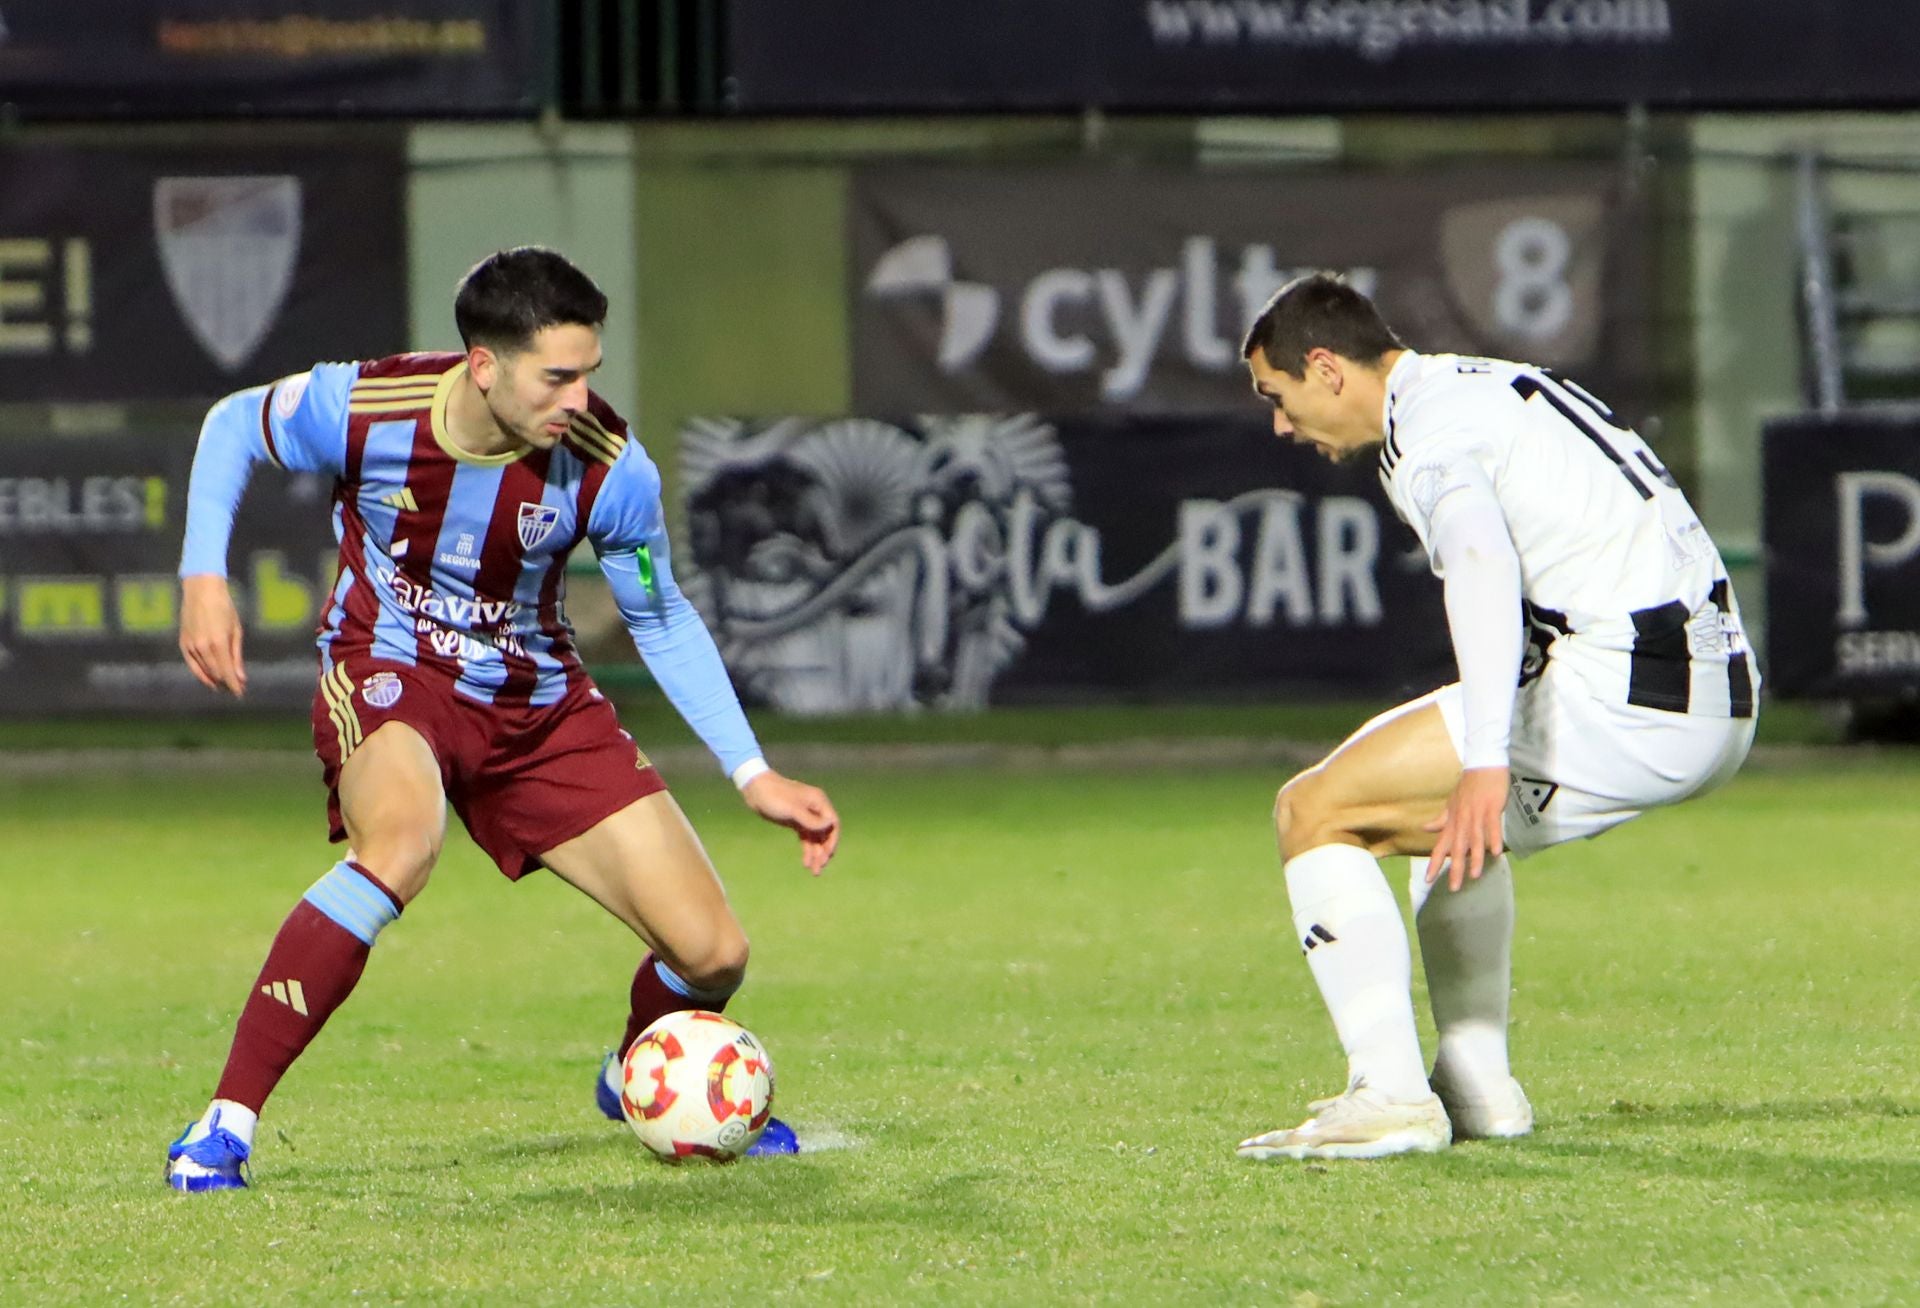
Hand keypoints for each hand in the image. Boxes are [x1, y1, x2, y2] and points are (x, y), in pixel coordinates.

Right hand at [179, 573, 247, 696]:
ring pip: (204, 671)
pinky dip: (201, 674)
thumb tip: (241, 677)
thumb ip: (237, 655)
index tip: (241, 694)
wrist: (201, 591)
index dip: (234, 686)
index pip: (227, 673)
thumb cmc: (224, 608)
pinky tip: (210, 680)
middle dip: (228, 683)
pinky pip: (192, 665)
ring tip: (226, 686)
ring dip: (215, 680)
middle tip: (237, 689)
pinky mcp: (183, 643)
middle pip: (216, 674)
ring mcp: (191, 646)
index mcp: (218, 643)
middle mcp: (203, 647)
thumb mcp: (236, 630)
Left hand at [741, 771, 840, 874]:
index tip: (827, 855)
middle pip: (825, 833)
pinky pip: (806, 838)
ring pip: (815, 838)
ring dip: (816, 854)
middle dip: (824, 851)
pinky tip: (806, 863)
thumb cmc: (774, 796)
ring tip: (814, 871)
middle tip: (820, 867)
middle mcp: (815, 809)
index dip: (832, 840)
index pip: (832, 823)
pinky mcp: (796, 821)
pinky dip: (807, 850)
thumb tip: (830, 826)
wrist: (755, 789)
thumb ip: (811, 819)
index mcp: (818, 802)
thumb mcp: (793, 810)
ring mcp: (805, 816)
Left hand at [1422, 766, 1508, 891]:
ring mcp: (1476, 814)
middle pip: (1457, 848)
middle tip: (1453, 888)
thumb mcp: (1452, 803)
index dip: (1435, 862)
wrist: (1482, 763)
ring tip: (1475, 876)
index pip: (1441, 845)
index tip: (1427, 879)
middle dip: (1455, 868)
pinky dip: (1494, 838)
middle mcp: (1461, 820)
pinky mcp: (1491, 807)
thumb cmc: (1469, 785)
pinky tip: (1496, 852)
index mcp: (1452, 820)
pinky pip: (1492, 826)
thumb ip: (1441, 819)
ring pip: (1474, 840)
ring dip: (1475, 858)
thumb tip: (1424, 829)